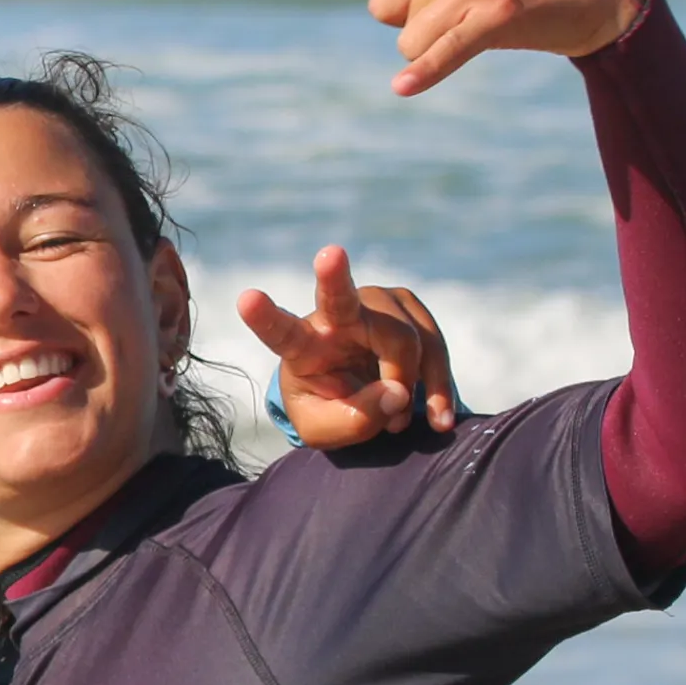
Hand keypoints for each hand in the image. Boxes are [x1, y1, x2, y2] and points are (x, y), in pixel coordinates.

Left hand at [237, 246, 459, 445]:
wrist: (362, 396)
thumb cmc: (332, 408)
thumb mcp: (328, 430)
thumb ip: (356, 419)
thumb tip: (397, 393)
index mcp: (302, 346)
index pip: (281, 332)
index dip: (265, 318)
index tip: (247, 299)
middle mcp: (335, 317)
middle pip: (339, 298)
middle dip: (333, 276)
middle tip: (329, 254)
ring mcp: (374, 305)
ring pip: (405, 341)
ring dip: (411, 387)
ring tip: (398, 422)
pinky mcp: (408, 307)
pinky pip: (434, 346)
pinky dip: (438, 386)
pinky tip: (439, 416)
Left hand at [367, 0, 647, 94]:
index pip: (382, 3)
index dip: (418, 11)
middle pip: (400, 27)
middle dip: (437, 30)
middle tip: (486, 5)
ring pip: (418, 45)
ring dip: (453, 48)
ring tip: (497, 18)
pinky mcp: (499, 12)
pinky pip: (445, 49)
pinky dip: (427, 71)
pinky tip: (404, 86)